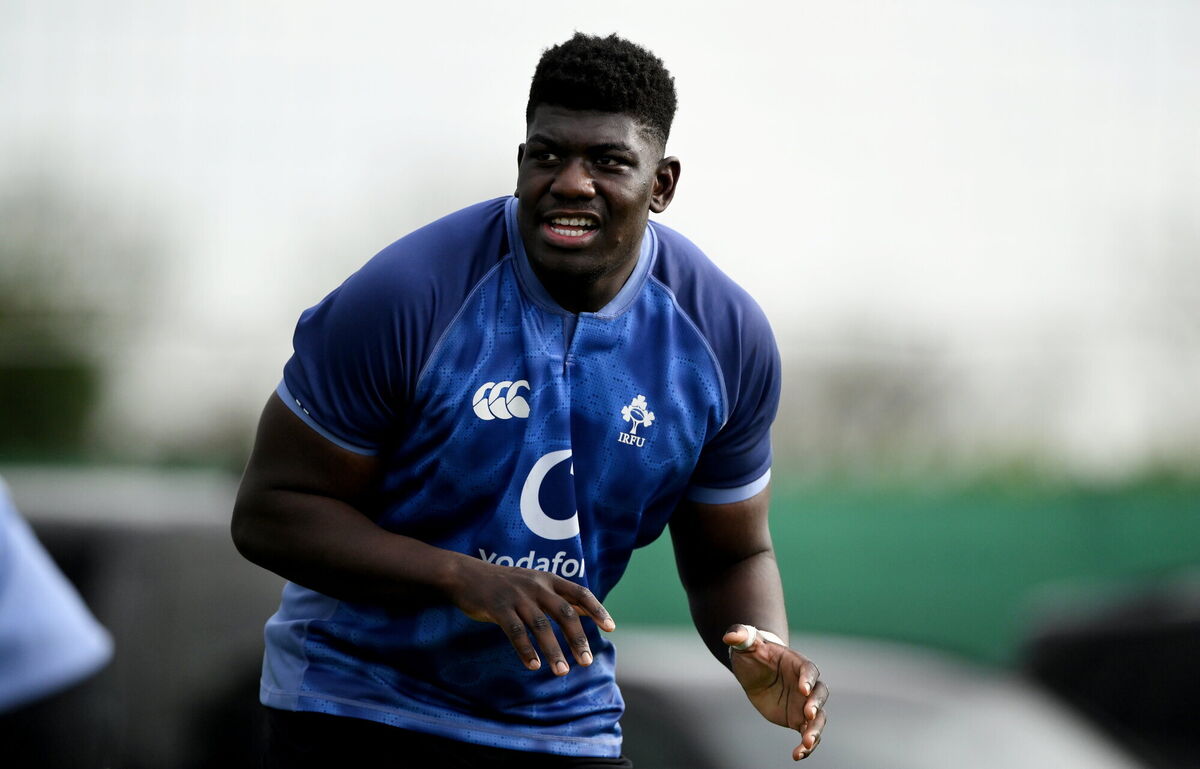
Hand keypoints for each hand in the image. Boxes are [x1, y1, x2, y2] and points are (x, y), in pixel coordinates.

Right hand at [446, 556, 615, 675]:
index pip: (579, 593)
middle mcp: (536, 585)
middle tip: (586, 662)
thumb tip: (592, 613)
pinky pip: (515, 632)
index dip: (597, 609)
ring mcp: (516, 596)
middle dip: (577, 638)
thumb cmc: (506, 584)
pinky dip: (526, 650)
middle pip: (564, 612)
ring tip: (561, 671)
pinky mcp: (497, 608)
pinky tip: (533, 666)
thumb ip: (561, 598)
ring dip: (553, 650)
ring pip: (540, 626)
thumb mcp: (536, 584)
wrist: (466, 575)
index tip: (611, 628)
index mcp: (548, 579)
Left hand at [724, 624, 827, 760]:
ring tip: (806, 743)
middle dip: (816, 705)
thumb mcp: (747, 644)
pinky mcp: (798, 719)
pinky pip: (806, 734)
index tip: (803, 688)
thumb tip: (729, 636)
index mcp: (797, 664)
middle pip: (820, 694)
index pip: (809, 670)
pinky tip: (797, 756)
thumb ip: (741, 636)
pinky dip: (805, 746)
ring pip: (818, 718)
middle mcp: (806, 685)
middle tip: (809, 714)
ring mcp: (804, 703)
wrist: (755, 671)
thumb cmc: (754, 653)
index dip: (808, 679)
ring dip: (815, 731)